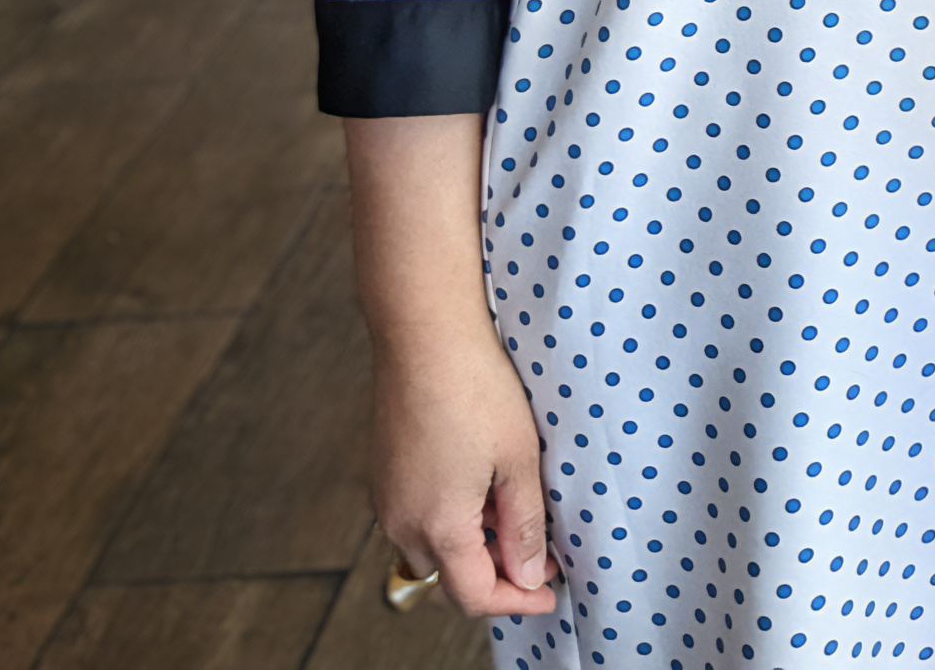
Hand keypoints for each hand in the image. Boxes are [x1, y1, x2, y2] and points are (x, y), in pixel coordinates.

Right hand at [345, 112, 556, 619]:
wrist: (425, 333)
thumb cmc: (477, 389)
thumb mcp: (519, 460)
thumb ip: (525, 525)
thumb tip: (529, 575)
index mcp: (436, 524)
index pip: (474, 595)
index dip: (516, 601)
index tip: (551, 592)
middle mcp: (400, 521)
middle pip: (448, 579)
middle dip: (496, 578)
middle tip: (542, 554)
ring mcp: (385, 497)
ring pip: (431, 548)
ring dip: (473, 547)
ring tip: (517, 512)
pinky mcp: (383, 472)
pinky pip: (417, 517)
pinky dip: (451, 519)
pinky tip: (483, 485)